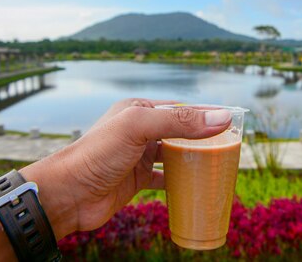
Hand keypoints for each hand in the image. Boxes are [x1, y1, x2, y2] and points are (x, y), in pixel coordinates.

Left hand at [21, 98, 231, 237]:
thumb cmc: (98, 154)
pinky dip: (181, 181)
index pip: (180, 108)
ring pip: (174, 154)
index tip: (232, 121)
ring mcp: (138, 156)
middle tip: (230, 147)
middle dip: (204, 137)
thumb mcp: (139, 128)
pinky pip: (165, 178)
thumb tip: (221, 118)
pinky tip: (196, 186)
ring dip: (195, 159)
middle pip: (180, 131)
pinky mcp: (137, 179)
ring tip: (219, 165)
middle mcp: (139, 130)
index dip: (206, 114)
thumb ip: (180, 121)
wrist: (69, 193)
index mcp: (138, 110)